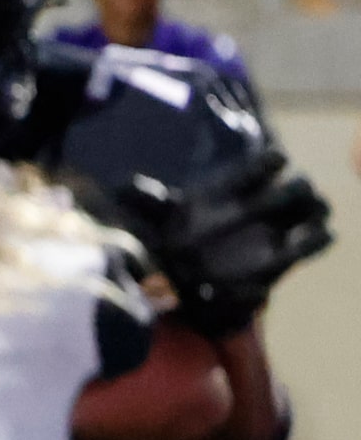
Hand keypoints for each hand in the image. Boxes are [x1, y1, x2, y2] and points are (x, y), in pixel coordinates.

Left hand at [119, 145, 331, 338]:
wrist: (189, 278)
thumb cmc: (177, 237)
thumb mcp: (159, 220)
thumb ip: (146, 202)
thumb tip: (123, 186)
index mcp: (238, 185)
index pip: (263, 164)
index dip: (270, 162)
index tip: (274, 161)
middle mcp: (266, 200)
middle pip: (297, 186)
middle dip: (291, 192)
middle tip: (272, 204)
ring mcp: (283, 225)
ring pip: (316, 209)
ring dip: (312, 215)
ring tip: (298, 232)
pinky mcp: (291, 252)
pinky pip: (316, 241)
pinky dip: (310, 244)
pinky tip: (289, 254)